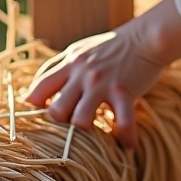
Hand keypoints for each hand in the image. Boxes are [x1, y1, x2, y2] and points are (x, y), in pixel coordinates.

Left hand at [25, 0, 180, 149]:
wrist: (146, 37)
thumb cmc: (112, 46)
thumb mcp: (81, 51)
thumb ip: (61, 68)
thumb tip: (39, 88)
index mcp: (70, 63)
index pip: (40, 87)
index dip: (34, 105)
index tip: (40, 115)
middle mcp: (81, 74)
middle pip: (56, 109)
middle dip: (60, 124)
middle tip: (70, 128)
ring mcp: (102, 83)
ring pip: (81, 119)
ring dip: (87, 134)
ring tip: (95, 138)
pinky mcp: (124, 91)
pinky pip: (123, 121)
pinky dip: (126, 137)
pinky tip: (128, 143)